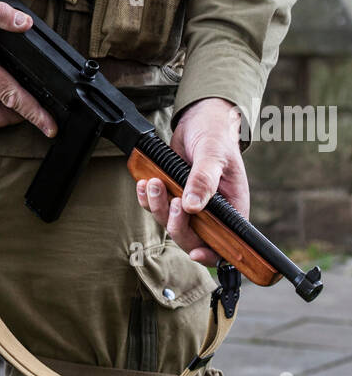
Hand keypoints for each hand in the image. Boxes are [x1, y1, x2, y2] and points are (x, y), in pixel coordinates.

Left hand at [135, 97, 249, 264]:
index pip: (226, 244)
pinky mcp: (173, 194)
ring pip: (171, 223)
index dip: (211, 254)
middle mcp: (212, 212)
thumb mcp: (213, 154)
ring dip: (159, 208)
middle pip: (193, 238)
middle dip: (178, 225)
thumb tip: (192, 206)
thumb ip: (204, 179)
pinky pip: (157, 207)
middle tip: (172, 200)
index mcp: (232, 208)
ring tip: (154, 184)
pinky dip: (147, 199)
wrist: (200, 121)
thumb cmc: (217, 136)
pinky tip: (143, 184)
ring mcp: (191, 205)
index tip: (195, 251)